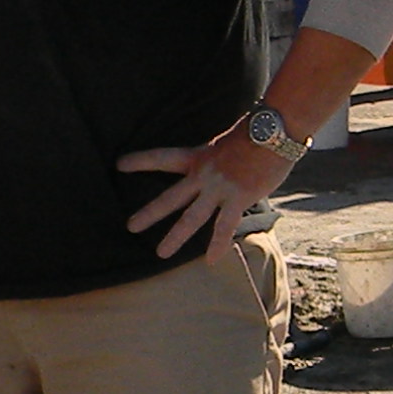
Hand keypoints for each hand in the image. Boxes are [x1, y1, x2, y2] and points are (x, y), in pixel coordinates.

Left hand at [116, 128, 290, 259]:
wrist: (274, 132)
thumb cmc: (257, 133)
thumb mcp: (227, 142)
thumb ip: (219, 159)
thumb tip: (223, 168)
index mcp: (198, 156)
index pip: (163, 158)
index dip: (140, 161)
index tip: (119, 164)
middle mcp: (203, 174)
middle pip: (170, 197)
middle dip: (149, 213)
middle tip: (130, 226)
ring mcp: (219, 188)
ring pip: (191, 217)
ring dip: (175, 236)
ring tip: (161, 254)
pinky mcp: (237, 198)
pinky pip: (224, 226)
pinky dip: (218, 245)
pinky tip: (211, 261)